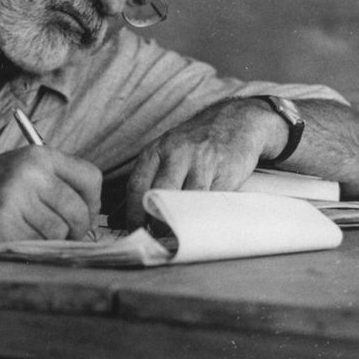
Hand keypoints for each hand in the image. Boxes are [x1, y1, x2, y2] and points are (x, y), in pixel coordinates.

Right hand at [0, 147, 101, 242]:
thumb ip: (55, 183)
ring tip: (28, 232)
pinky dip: (29, 248)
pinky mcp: (2, 226)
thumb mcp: (21, 170)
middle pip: (79, 211)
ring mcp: (16, 199)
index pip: (91, 178)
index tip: (83, 213)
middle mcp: (30, 173)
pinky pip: (35, 246)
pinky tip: (11, 236)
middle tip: (62, 234)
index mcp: (39, 156)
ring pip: (59, 232)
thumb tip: (92, 213)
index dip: (92, 202)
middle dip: (76, 230)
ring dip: (49, 240)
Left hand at [125, 98, 286, 227]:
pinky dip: (204, 216)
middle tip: (156, 238)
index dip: (133, 214)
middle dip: (156, 222)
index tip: (134, 232)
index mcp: (158, 149)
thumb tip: (121, 217)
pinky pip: (212, 201)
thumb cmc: (196, 142)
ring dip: (181, 222)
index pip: (137, 186)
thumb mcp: (168, 150)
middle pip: (160, 194)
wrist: (237, 120)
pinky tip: (200, 224)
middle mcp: (178, 153)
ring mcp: (204, 161)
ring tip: (177, 235)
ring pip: (187, 200)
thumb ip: (149, 179)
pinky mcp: (227, 171)